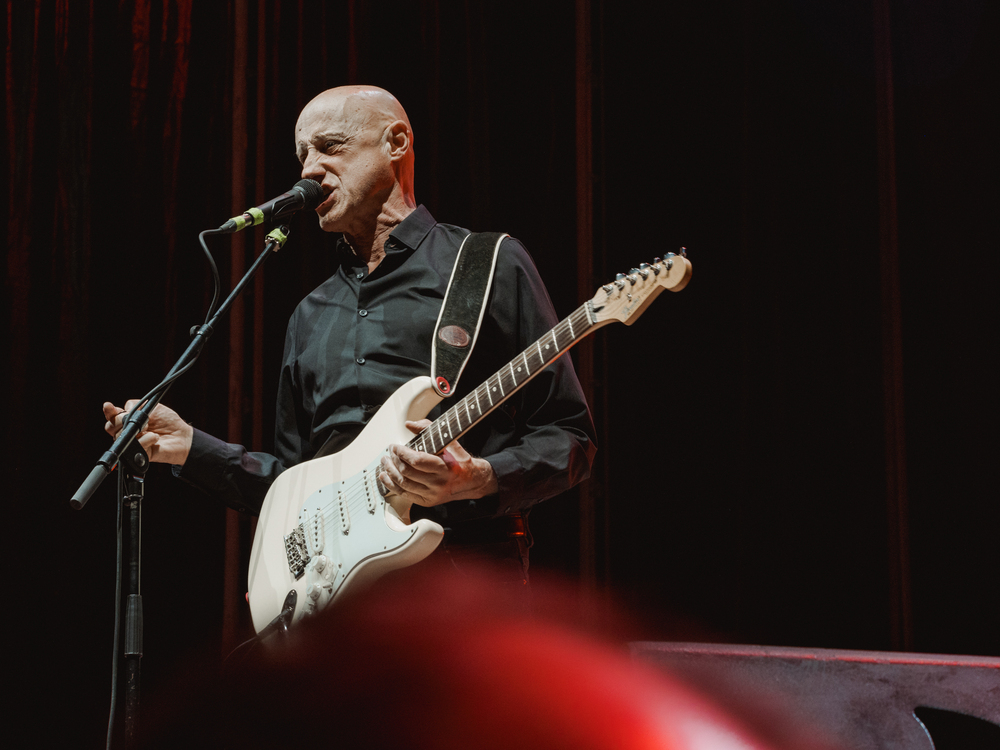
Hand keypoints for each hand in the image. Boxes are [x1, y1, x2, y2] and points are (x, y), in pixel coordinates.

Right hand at [103, 400, 193, 465]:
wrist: (182, 436)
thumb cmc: (168, 421)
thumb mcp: (153, 407)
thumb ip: (136, 406)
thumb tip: (124, 410)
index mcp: (129, 419)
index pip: (113, 416)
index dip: (108, 411)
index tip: (108, 406)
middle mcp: (128, 432)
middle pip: (111, 427)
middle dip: (120, 421)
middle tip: (135, 419)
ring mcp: (132, 443)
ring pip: (120, 437)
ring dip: (135, 430)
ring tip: (149, 427)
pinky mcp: (139, 453)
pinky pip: (135, 446)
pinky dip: (145, 439)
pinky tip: (154, 437)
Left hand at [379, 420, 497, 506]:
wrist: (472, 481)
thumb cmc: (460, 460)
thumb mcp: (450, 440)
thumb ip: (428, 429)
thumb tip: (409, 425)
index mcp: (445, 468)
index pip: (417, 461)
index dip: (402, 453)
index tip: (395, 446)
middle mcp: (438, 483)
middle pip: (407, 472)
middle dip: (394, 460)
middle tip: (389, 453)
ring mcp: (432, 494)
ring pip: (403, 484)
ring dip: (390, 472)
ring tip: (385, 462)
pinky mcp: (427, 502)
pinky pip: (404, 494)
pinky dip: (391, 485)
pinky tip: (385, 477)